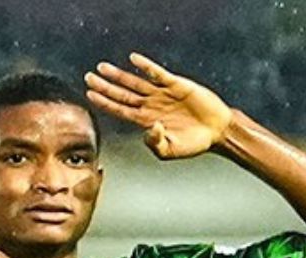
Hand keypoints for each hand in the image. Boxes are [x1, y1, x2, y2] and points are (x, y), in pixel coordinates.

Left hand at [85, 53, 233, 159]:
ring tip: (102, 68)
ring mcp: (162, 94)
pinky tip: (134, 59)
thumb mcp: (170, 150)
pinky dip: (146, 67)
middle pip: (122, 94)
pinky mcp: (177, 85)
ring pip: (135, 83)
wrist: (216, 132)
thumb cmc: (192, 143)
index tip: (89, 95)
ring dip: (119, 75)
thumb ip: (155, 143)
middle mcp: (150, 105)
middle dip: (105, 86)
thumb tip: (149, 129)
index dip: (104, 102)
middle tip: (88, 77)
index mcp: (145, 120)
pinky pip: (158, 74)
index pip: (119, 110)